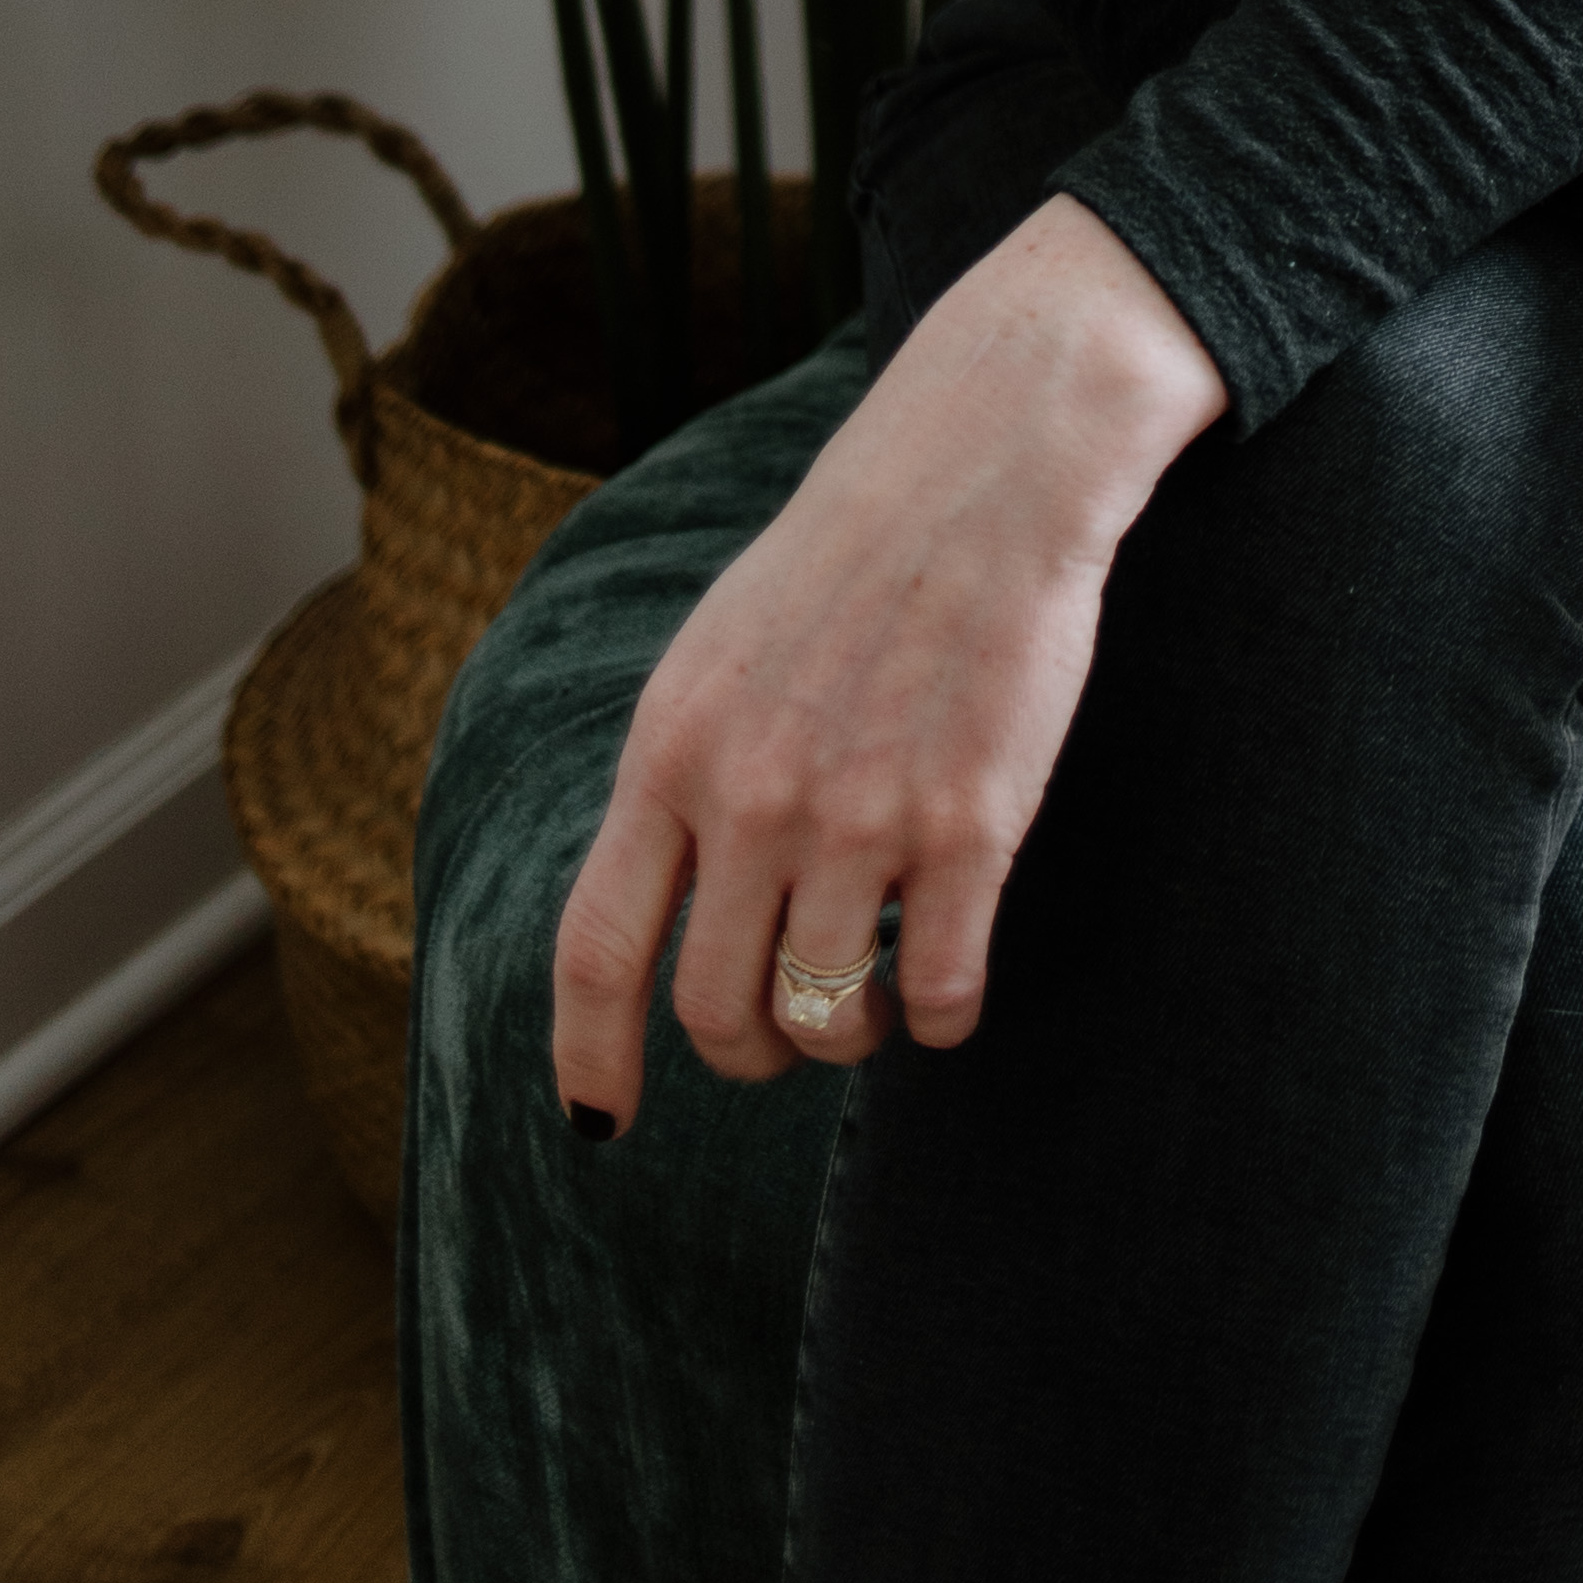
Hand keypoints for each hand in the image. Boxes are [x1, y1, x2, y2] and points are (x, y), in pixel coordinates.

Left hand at [548, 197, 1225, 1129]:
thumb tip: (664, 918)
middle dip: (751, 1052)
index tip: (603, 1124)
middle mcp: (750, 794)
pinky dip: (945, 1016)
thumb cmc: (856, 555)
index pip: (595, 950)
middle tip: (792, 1032)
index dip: (592, 1058)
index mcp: (671, 747)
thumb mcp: (721, 654)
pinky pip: (943, 990)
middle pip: (715, 1011)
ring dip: (851, 1037)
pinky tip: (952, 985)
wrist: (990, 459)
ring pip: (826, 1019)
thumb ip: (687, 778)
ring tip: (879, 998)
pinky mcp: (969, 823)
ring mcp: (860, 815)